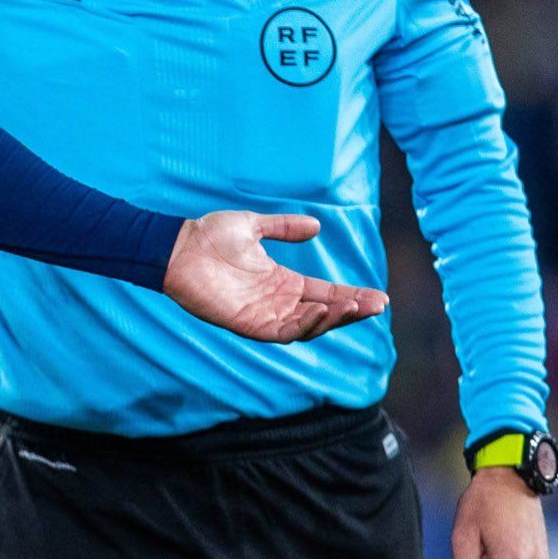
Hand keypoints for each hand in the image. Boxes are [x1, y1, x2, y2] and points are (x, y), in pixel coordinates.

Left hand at [163, 212, 387, 342]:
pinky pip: (282, 333)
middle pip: (323, 313)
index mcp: (282, 282)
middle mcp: (277, 302)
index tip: (380, 297)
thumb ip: (283, 227)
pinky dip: (304, 325)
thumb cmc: (208, 236)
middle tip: (378, 305)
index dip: (352, 296)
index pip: (326, 293)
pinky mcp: (247, 324)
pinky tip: (321, 310)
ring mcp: (263, 315)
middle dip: (352, 311)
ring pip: (308, 326)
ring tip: (354, 306)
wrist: (177, 246)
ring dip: (333, 319)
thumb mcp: (254, 226)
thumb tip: (316, 226)